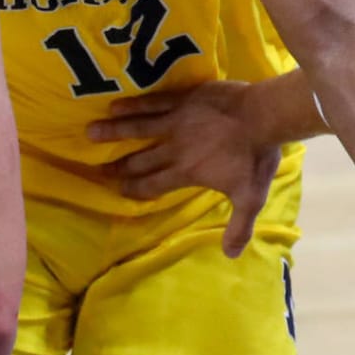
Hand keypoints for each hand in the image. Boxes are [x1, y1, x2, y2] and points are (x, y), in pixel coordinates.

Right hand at [89, 81, 280, 258]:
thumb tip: (231, 256)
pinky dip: (134, 105)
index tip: (119, 190)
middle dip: (120, 166)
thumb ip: (239, 226)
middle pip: (141, 159)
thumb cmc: (256, 157)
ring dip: (114, 132)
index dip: (136, 189)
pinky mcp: (184, 99)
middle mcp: (175, 149)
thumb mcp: (251, 197)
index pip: (154, 184)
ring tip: (91, 132)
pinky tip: (115, 106)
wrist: (264, 117)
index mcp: (187, 172)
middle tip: (99, 168)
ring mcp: (177, 122)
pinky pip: (153, 102)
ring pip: (138, 128)